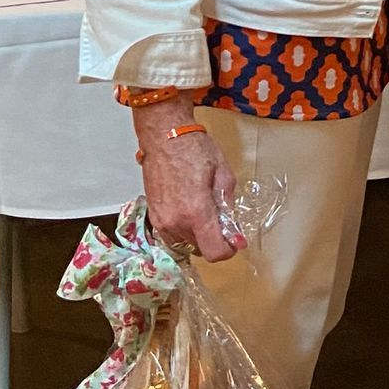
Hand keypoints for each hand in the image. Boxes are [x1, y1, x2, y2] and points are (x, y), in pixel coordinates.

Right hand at [132, 100, 240, 261]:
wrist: (164, 136)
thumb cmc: (195, 149)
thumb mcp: (224, 175)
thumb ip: (229, 208)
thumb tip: (235, 233)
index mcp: (196, 212)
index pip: (214, 252)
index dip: (228, 250)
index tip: (234, 239)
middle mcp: (175, 222)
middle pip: (201, 249)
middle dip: (214, 238)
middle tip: (220, 217)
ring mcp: (161, 221)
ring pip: (186, 244)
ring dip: (198, 235)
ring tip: (203, 209)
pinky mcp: (153, 216)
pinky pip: (172, 236)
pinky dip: (184, 229)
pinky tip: (189, 210)